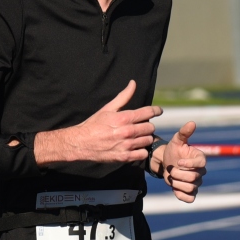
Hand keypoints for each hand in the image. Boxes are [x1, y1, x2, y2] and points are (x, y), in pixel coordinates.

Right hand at [33, 80, 161, 166]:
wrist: (81, 143)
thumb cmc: (94, 124)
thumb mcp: (108, 108)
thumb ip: (123, 96)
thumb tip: (133, 83)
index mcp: (124, 118)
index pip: (148, 112)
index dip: (156, 110)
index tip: (158, 111)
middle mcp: (127, 132)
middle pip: (150, 127)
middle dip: (147, 125)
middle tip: (142, 125)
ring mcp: (126, 145)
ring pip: (148, 140)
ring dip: (145, 138)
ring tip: (139, 136)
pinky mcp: (124, 157)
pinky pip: (142, 154)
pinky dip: (141, 150)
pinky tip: (136, 147)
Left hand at [152, 121, 204, 202]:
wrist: (166, 162)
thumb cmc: (174, 150)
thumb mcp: (177, 140)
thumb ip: (184, 132)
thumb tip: (192, 123)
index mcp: (201, 159)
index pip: (201, 165)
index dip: (188, 164)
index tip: (178, 162)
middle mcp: (201, 172)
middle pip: (193, 178)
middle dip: (178, 174)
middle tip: (171, 170)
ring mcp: (197, 183)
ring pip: (191, 188)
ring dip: (177, 184)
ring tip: (172, 177)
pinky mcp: (191, 192)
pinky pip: (189, 199)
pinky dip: (181, 195)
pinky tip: (174, 188)